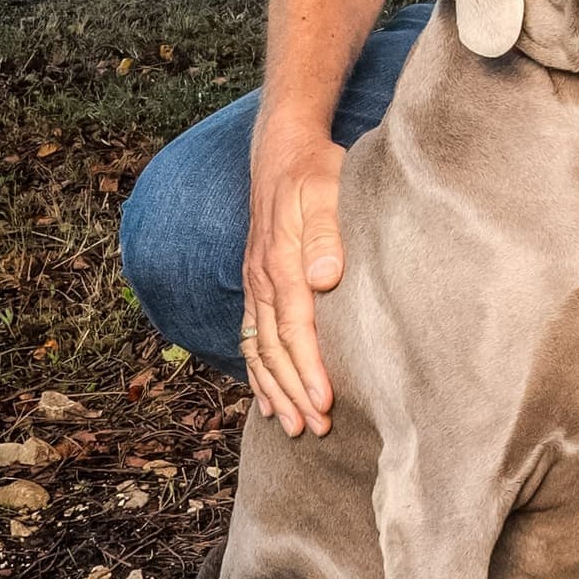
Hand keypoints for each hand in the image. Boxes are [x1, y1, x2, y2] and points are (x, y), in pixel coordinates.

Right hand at [242, 118, 346, 436]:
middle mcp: (262, 279)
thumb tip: (325, 278)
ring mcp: (255, 283)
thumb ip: (327, 234)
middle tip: (315, 428)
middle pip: (274, 348)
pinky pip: (251, 337)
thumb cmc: (314, 170)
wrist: (282, 150)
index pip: (295, 328)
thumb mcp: (327, 191)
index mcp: (280, 262)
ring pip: (259, 349)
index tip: (323, 401)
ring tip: (295, 425)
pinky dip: (258, 372)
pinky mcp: (256, 283)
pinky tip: (268, 398)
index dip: (308, 368)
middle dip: (293, 391)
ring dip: (275, 389)